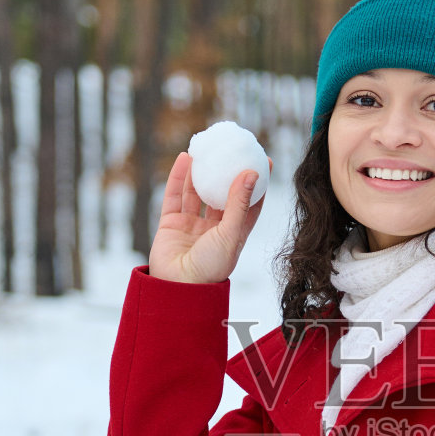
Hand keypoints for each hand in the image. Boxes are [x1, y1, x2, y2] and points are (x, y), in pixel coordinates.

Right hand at [148, 151, 271, 284]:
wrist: (178, 288)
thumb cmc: (211, 267)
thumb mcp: (231, 233)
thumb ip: (239, 203)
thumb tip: (252, 172)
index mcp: (235, 234)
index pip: (249, 203)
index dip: (257, 182)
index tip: (263, 159)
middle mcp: (214, 229)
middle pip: (223, 194)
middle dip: (227, 172)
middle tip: (234, 147)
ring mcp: (192, 226)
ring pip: (197, 192)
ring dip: (202, 171)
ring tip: (208, 148)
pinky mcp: (171, 224)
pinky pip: (175, 196)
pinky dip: (179, 177)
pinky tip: (186, 158)